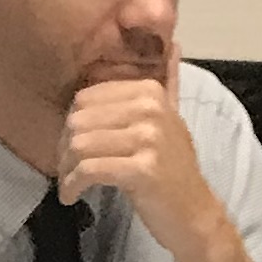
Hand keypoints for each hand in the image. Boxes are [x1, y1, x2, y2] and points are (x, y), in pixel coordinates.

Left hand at [57, 77, 227, 261]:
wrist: (197, 217)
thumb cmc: (175, 174)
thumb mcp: (172, 122)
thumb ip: (168, 83)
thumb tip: (174, 43)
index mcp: (150, 92)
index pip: (86, 97)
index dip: (71, 125)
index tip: (72, 150)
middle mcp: (151, 109)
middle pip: (78, 120)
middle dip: (64, 148)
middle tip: (67, 170)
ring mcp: (149, 138)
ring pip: (80, 144)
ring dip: (66, 169)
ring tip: (70, 184)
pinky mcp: (143, 169)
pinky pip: (90, 169)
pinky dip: (73, 185)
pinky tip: (72, 196)